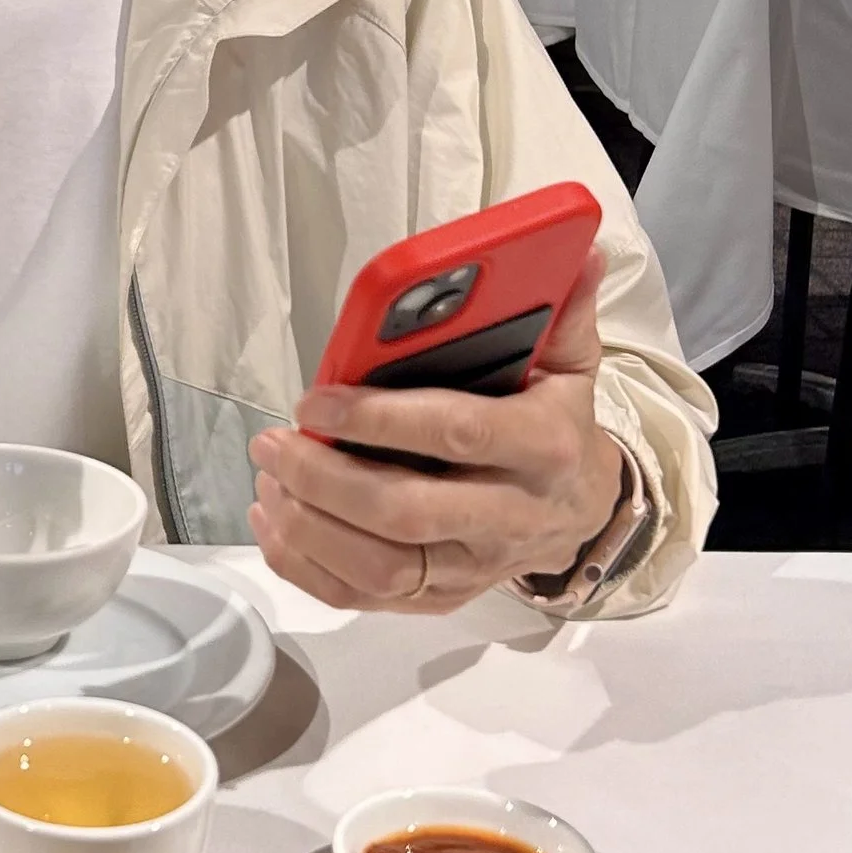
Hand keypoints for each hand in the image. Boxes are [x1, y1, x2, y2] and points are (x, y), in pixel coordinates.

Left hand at [245, 254, 625, 613]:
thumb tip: (578, 254)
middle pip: (404, 513)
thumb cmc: (556, 424)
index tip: (316, 400)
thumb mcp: (570, 364)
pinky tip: (274, 522)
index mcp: (543, 446)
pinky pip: (366, 598)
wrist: (583, 510)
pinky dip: (307, 567)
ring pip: (379, 566)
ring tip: (268, 478)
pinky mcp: (443, 597)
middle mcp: (510, 515)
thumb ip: (561, 311)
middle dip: (324, 479)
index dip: (379, 419)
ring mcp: (475, 565)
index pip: (457, 433)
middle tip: (272, 443)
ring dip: (308, 526)